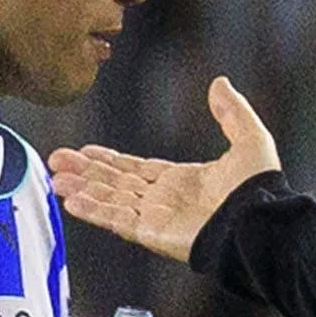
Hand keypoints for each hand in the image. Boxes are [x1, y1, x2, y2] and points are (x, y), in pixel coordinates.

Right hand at [47, 77, 280, 262]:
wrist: (260, 224)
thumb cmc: (261, 189)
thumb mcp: (250, 138)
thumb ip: (232, 111)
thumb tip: (220, 83)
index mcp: (183, 181)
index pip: (137, 169)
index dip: (110, 161)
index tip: (86, 152)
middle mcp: (165, 201)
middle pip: (116, 183)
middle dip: (85, 172)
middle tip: (56, 161)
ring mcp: (156, 218)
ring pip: (110, 200)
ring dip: (81, 189)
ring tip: (54, 179)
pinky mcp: (152, 234)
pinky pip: (116, 220)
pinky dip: (93, 210)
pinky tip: (71, 201)